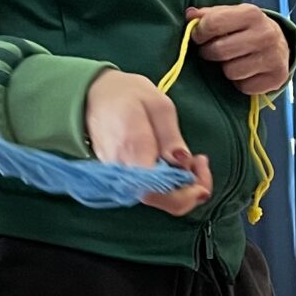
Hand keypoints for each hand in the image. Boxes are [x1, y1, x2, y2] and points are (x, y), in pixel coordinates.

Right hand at [84, 70, 210, 217]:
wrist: (95, 95)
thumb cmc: (128, 96)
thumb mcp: (159, 106)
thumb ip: (171, 137)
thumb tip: (182, 162)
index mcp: (133, 152)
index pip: (161, 193)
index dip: (188, 191)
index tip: (200, 165)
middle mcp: (123, 172)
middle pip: (164, 200)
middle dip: (191, 187)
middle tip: (199, 160)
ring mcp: (120, 178)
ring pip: (159, 197)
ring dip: (182, 184)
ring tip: (188, 157)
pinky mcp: (123, 178)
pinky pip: (150, 189)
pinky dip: (169, 181)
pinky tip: (174, 161)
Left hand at [188, 3, 292, 95]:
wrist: (280, 45)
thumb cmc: (247, 29)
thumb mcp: (230, 15)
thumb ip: (208, 15)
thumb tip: (190, 15)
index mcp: (251, 14)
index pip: (213, 24)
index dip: (199, 33)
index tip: (199, 36)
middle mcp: (265, 34)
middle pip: (220, 51)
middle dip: (209, 53)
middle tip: (212, 51)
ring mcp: (273, 57)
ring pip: (231, 72)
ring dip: (226, 69)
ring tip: (232, 61)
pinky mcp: (276, 78)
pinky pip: (244, 87)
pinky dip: (240, 83)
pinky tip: (245, 72)